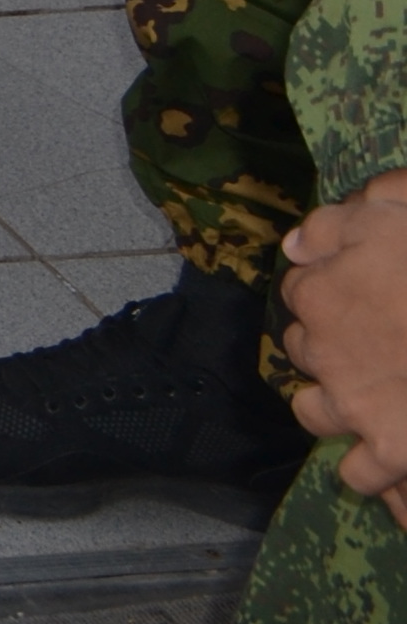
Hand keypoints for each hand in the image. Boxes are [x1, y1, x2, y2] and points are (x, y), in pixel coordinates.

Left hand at [286, 171, 406, 499]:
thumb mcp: (390, 212)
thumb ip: (336, 224)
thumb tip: (296, 243)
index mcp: (317, 293)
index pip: (298, 288)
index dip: (326, 285)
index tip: (355, 288)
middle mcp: (322, 351)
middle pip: (303, 347)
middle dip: (326, 343)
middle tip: (369, 341)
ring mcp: (353, 404)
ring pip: (313, 411)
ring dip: (331, 404)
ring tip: (364, 397)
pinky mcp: (391, 447)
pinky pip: (358, 473)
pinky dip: (368, 469)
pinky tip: (386, 453)